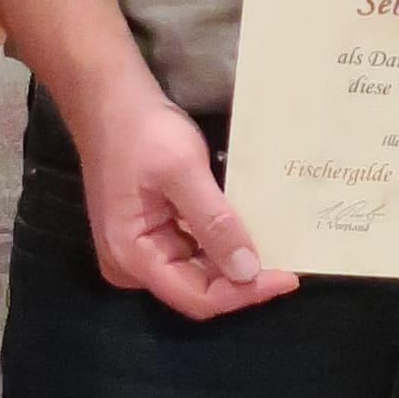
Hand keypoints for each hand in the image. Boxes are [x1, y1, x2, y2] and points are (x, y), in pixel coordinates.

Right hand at [72, 74, 299, 321]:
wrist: (109, 100)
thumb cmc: (143, 130)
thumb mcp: (183, 171)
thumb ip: (215, 223)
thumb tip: (249, 271)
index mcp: (132, 255)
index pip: (197, 297)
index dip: (245, 292)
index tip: (289, 277)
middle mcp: (131, 265)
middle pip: (196, 291)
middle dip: (242, 281)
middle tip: (289, 264)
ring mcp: (138, 251)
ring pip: (196, 274)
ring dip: (234, 264)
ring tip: (277, 251)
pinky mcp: (149, 235)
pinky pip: (190, 253)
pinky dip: (220, 247)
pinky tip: (249, 234)